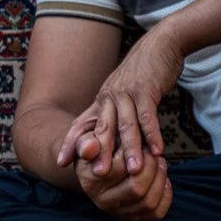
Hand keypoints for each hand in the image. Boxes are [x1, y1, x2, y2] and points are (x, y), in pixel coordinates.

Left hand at [55, 28, 182, 180]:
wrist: (160, 45)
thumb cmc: (141, 75)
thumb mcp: (121, 94)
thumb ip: (113, 115)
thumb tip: (107, 139)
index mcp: (100, 101)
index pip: (81, 125)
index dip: (70, 143)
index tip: (60, 163)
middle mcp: (108, 98)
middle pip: (101, 129)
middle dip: (98, 153)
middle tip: (96, 175)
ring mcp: (126, 93)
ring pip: (126, 125)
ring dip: (129, 149)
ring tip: (131, 172)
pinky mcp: (146, 90)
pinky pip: (148, 116)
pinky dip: (153, 134)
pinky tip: (157, 151)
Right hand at [75, 148, 172, 220]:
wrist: (98, 167)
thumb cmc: (98, 151)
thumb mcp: (87, 142)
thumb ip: (88, 142)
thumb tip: (90, 148)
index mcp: (89, 182)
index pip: (120, 169)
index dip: (137, 155)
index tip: (141, 144)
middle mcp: (101, 201)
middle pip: (136, 188)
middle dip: (152, 168)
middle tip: (154, 154)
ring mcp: (118, 212)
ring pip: (148, 202)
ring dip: (160, 180)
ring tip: (160, 164)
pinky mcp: (133, 218)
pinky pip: (156, 212)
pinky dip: (165, 195)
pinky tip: (163, 179)